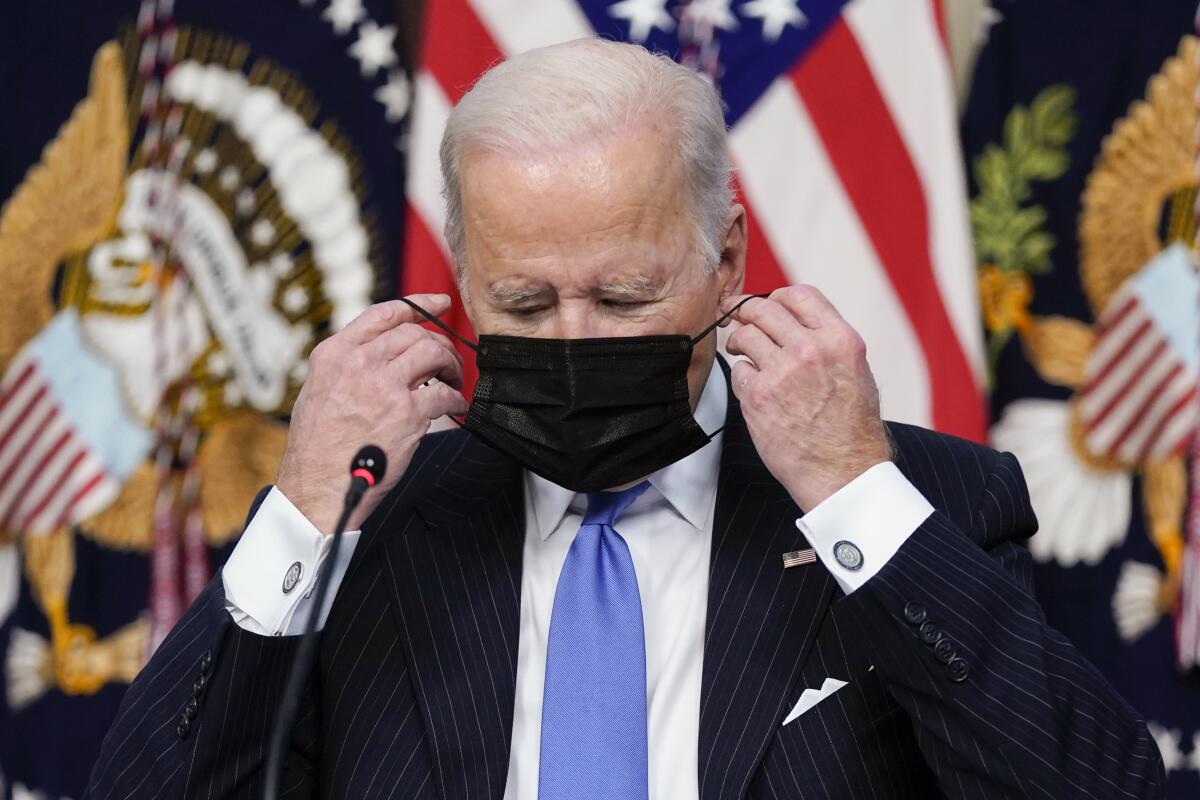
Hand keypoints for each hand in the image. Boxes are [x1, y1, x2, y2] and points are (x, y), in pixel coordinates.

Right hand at [275, 294, 468, 531]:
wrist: (317, 487)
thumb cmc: (318, 447)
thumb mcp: (319, 390)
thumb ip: (348, 365)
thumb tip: (384, 351)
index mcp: (335, 354)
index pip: (384, 314)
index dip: (419, 305)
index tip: (440, 304)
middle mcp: (359, 363)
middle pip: (415, 334)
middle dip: (440, 344)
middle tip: (448, 362)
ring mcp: (384, 387)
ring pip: (434, 355)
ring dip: (452, 366)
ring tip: (454, 380)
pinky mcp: (407, 414)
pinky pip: (445, 395)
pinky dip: (457, 399)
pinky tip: (456, 408)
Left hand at [721, 286, 891, 510]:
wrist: (843, 471)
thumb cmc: (852, 428)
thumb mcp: (856, 371)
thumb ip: (828, 342)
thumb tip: (798, 322)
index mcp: (839, 339)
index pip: (798, 295)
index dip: (776, 297)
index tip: (766, 305)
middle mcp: (810, 349)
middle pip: (763, 309)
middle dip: (746, 311)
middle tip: (738, 319)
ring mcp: (781, 371)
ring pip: (744, 335)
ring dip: (738, 340)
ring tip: (740, 349)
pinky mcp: (758, 395)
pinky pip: (738, 370)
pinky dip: (741, 375)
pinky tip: (751, 386)